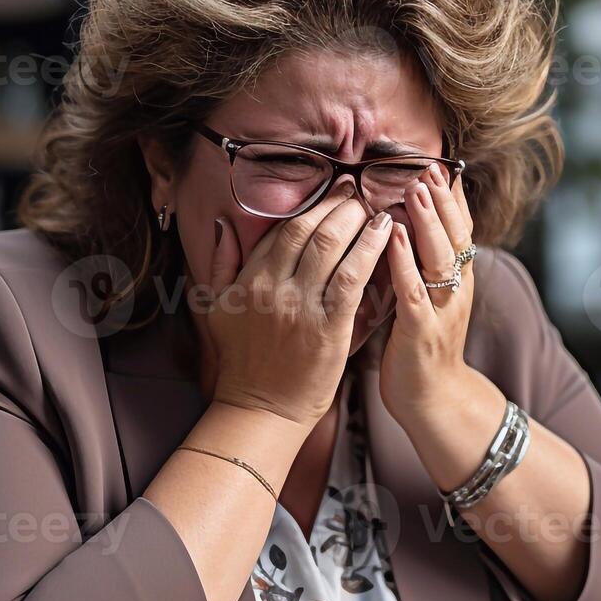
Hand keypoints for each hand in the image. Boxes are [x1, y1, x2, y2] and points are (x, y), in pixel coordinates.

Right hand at [207, 179, 393, 427]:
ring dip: (356, 220)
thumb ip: (220, 263)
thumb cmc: (243, 362)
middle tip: (357, 190)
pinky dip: (370, 250)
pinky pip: (352, 278)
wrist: (261, 409)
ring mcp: (301, 306)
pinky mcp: (328, 327)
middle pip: (309, 229)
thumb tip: (225, 225)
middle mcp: (273, 287)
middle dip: (337, 204)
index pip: (283, 229)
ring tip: (375, 207)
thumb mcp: (217, 309)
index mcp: (249, 280)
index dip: (312, 205)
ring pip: (331, 247)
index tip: (332, 190)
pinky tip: (384, 234)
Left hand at [379, 163, 477, 430]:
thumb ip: (424, 263)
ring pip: (439, 259)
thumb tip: (409, 224)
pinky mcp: (421, 332)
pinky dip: (404, 264)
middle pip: (455, 236)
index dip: (453, 199)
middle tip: (429, 167)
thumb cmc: (422, 346)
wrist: (433, 399)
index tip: (442, 165)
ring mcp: (442, 311)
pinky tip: (394, 240)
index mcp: (458, 280)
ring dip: (428, 222)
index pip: (460, 230)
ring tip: (415, 190)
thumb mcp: (430, 297)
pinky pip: (414, 292)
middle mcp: (456, 290)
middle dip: (443, 200)